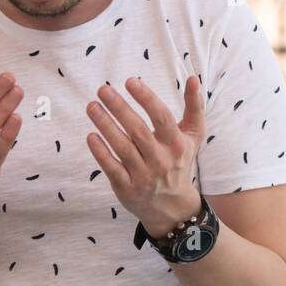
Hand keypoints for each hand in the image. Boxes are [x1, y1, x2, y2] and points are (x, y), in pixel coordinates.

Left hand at [85, 75, 203, 237]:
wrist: (172, 206)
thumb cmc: (179, 161)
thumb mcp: (192, 136)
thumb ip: (194, 107)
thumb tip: (194, 78)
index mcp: (176, 144)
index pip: (161, 117)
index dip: (146, 98)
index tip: (130, 81)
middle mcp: (161, 159)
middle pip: (138, 130)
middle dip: (120, 108)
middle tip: (103, 89)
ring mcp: (143, 175)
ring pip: (123, 147)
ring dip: (106, 126)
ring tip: (92, 106)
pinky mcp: (126, 188)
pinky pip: (112, 168)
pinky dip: (101, 153)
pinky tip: (90, 136)